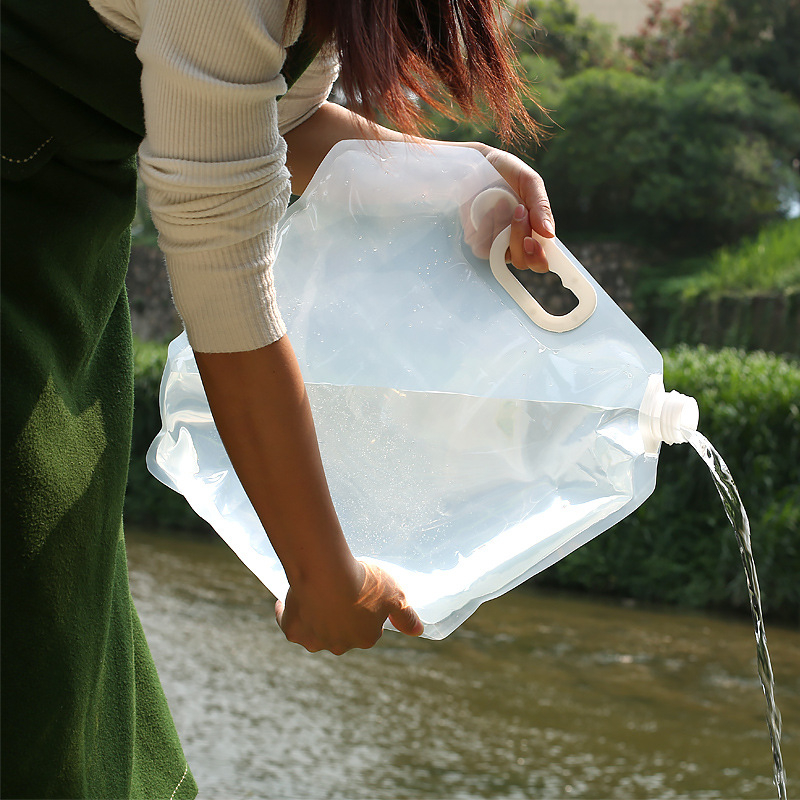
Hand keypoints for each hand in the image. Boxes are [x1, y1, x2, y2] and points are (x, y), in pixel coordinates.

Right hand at [275, 561, 423, 654]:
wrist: (327, 574)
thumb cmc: (364, 582)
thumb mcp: (394, 594)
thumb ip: (406, 615)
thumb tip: (419, 631)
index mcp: (365, 638)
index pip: (368, 628)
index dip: (364, 610)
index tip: (359, 595)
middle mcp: (340, 645)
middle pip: (340, 633)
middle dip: (339, 618)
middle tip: (337, 593)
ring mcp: (315, 640)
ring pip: (315, 632)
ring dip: (315, 620)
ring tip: (314, 597)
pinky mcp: (293, 631)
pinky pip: (290, 624)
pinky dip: (288, 614)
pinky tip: (288, 601)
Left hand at [464, 146, 554, 272]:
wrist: (478, 163)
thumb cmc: (507, 172)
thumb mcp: (530, 183)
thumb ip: (541, 207)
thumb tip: (550, 233)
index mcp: (535, 232)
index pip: (541, 261)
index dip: (539, 259)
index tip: (532, 242)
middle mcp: (516, 243)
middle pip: (522, 262)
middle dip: (520, 238)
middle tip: (520, 211)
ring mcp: (496, 244)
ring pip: (502, 255)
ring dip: (503, 227)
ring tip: (502, 201)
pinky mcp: (477, 241)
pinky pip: (483, 248)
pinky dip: (487, 228)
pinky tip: (488, 209)